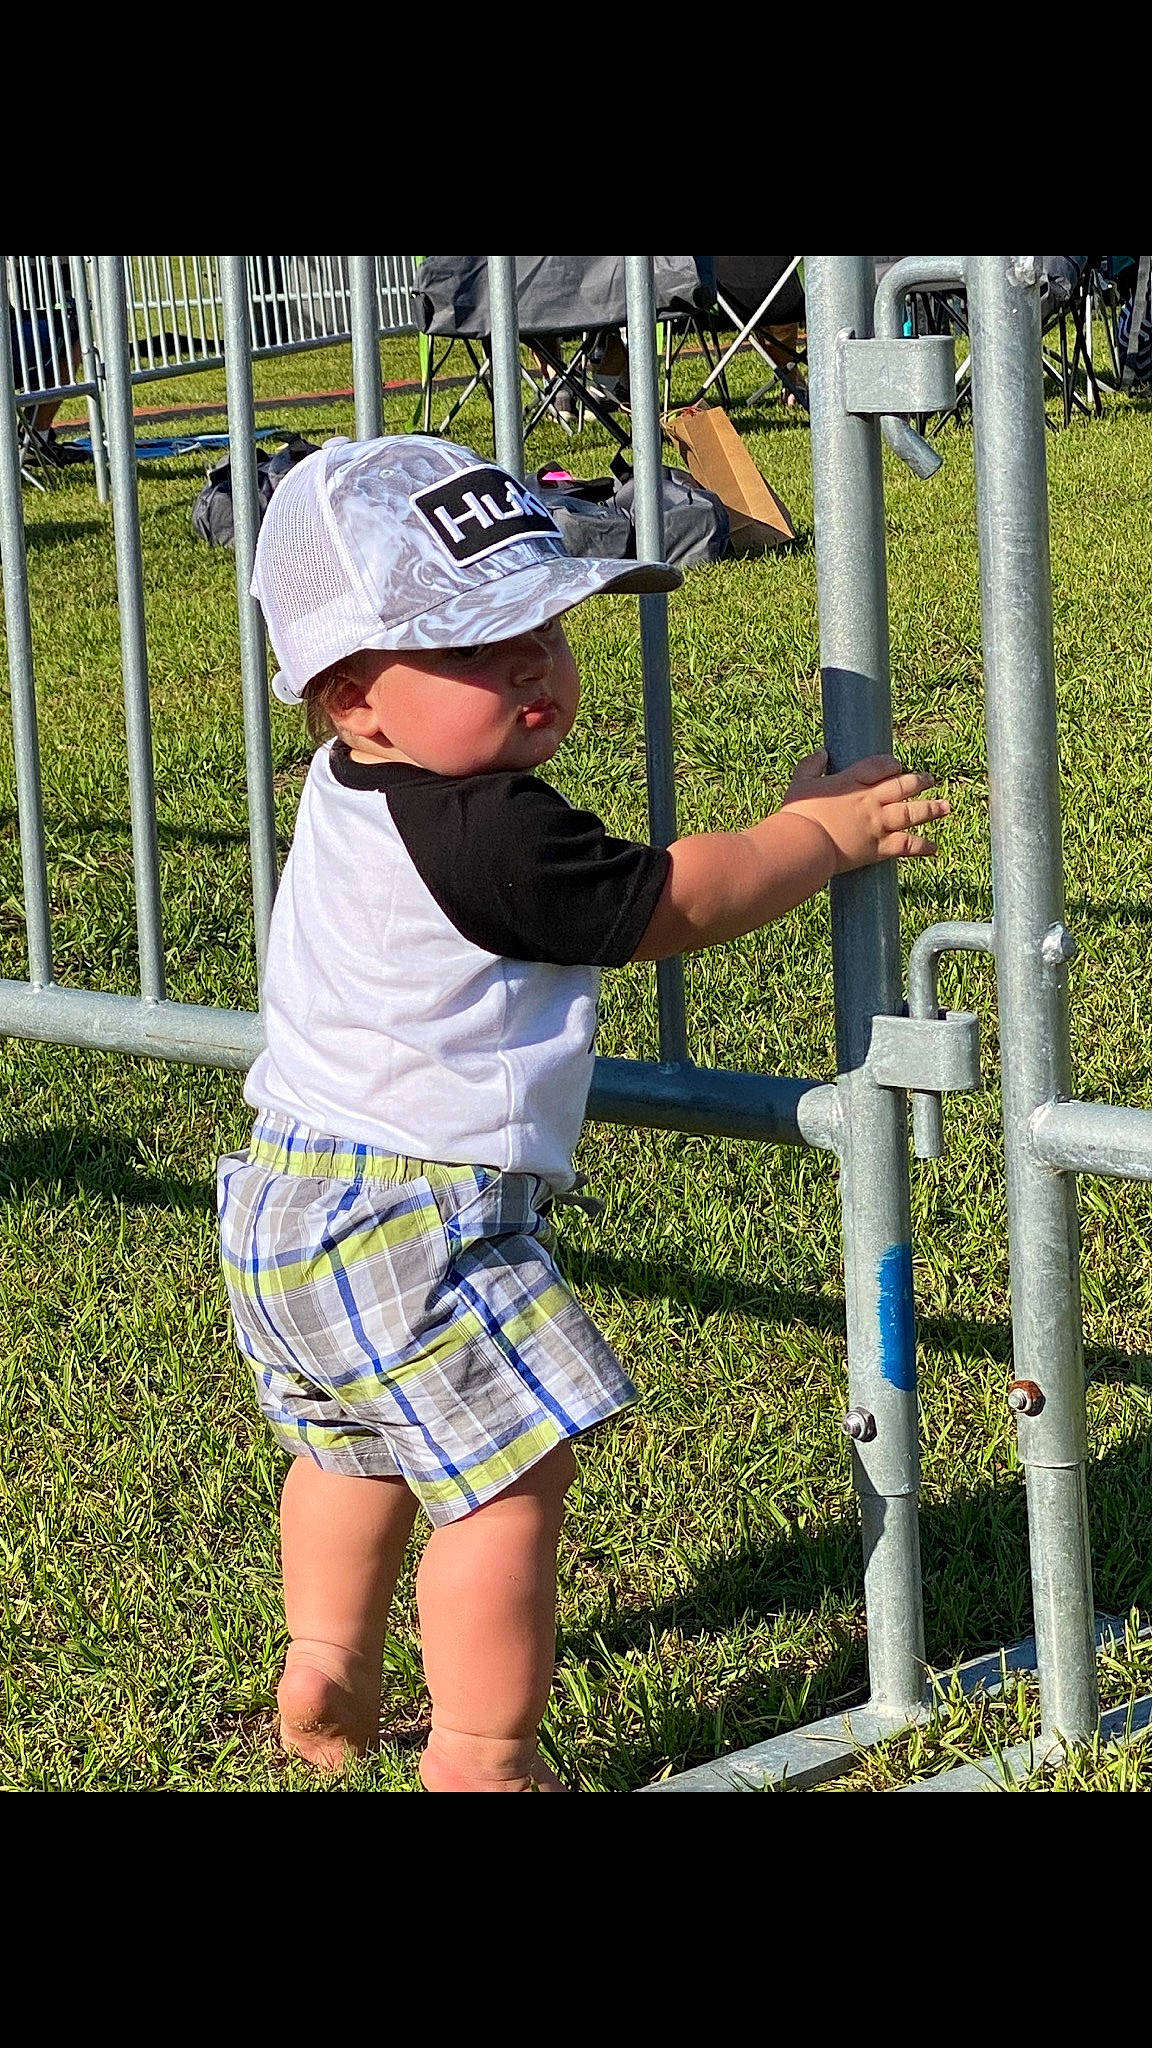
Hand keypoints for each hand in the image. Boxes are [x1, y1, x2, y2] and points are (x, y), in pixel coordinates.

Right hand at [780, 748, 948, 872]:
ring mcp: (878, 824)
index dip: (892, 764)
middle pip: (903, 786)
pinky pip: (907, 846)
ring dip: (931, 809)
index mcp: (852, 782)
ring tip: (945, 806)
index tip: (897, 766)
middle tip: (929, 780)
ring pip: (912, 813)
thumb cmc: (798, 815)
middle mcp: (871, 801)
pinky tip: (934, 847)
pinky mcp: (878, 848)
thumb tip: (821, 753)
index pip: (881, 766)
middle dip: (919, 782)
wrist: (804, 844)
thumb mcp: (800, 784)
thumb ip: (810, 766)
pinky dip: (923, 847)